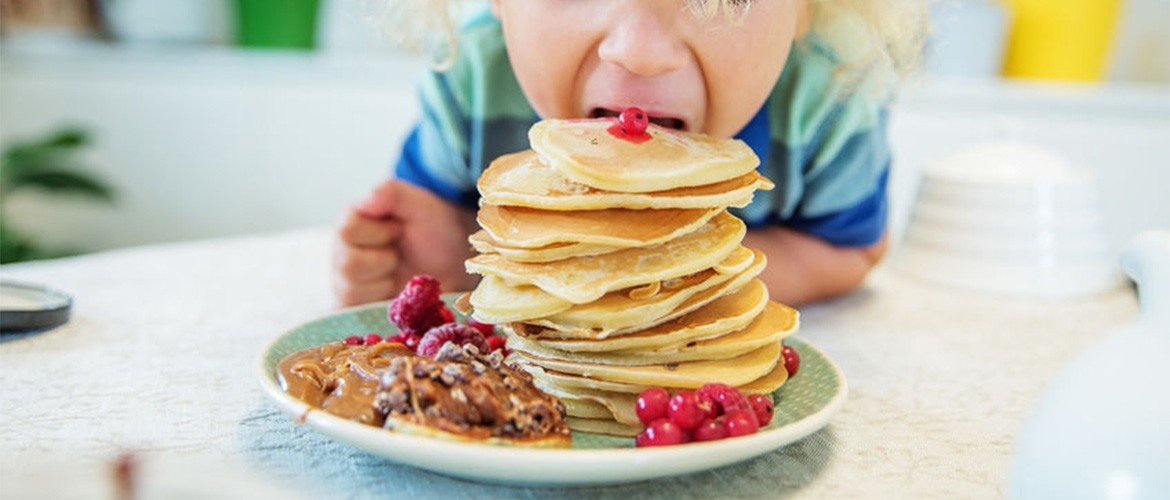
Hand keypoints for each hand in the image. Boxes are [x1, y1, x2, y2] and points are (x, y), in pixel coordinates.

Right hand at [332, 180, 478, 306]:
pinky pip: (353, 316)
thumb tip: (366, 202)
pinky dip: (380, 307)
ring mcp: (346, 284)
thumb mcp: (418, 203)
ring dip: (386, 283)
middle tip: (400, 253)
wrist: (453, 259)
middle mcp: (341, 254)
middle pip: (348, 265)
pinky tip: (395, 295)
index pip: (348, 230)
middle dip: (385, 260)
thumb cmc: (432, 227)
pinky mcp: (356, 310)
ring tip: (399, 272)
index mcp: (350, 224)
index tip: (399, 229)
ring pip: (352, 293)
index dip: (381, 232)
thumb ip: (391, 193)